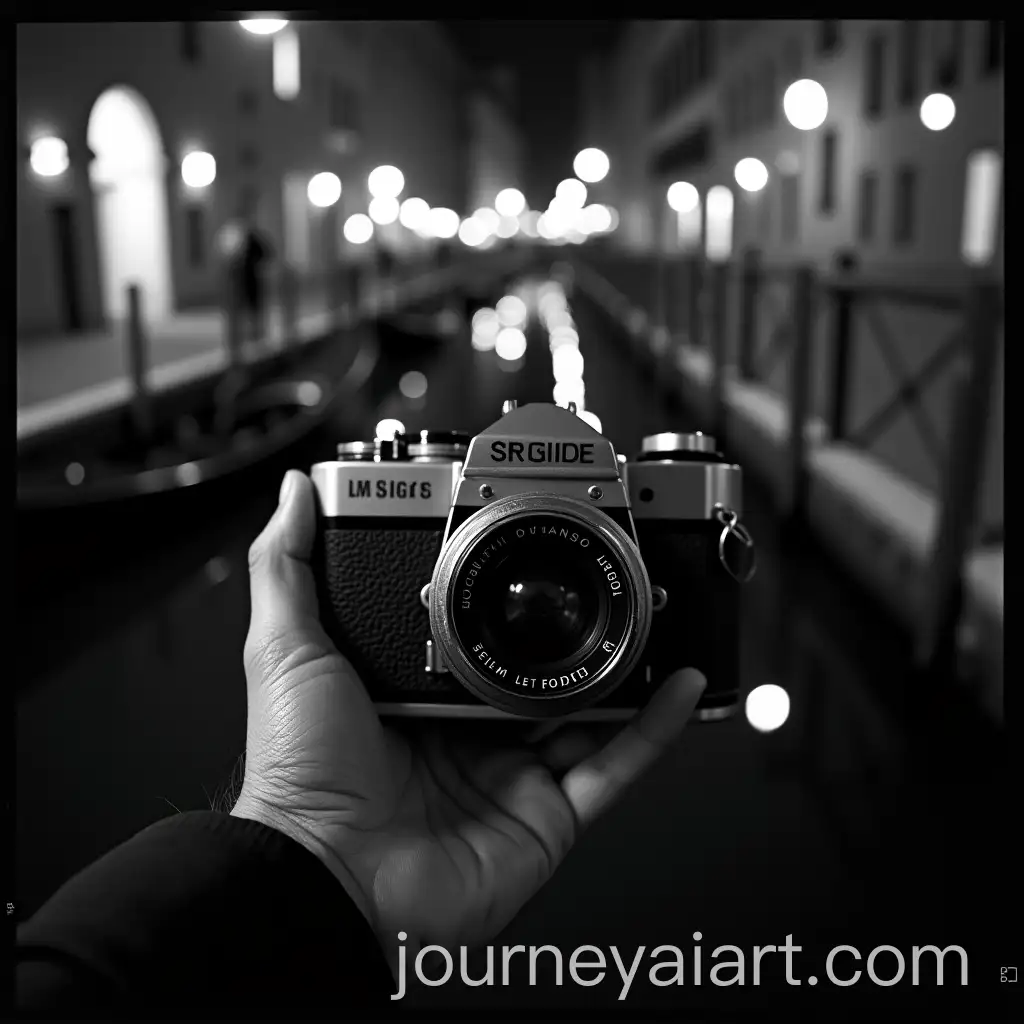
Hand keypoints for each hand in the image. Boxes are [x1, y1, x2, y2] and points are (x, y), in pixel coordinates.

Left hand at [232, 470, 705, 963]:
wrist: (325, 875)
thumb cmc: (298, 773)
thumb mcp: (287, 649)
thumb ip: (288, 565)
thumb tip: (295, 493)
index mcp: (421, 687)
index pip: (476, 625)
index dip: (505, 587)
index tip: (531, 541)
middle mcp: (471, 729)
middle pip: (539, 665)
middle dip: (575, 625)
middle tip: (606, 575)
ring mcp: (513, 772)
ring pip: (588, 711)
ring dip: (629, 668)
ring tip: (661, 614)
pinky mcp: (549, 815)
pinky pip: (617, 768)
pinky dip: (656, 730)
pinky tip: (683, 685)